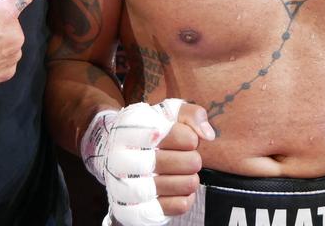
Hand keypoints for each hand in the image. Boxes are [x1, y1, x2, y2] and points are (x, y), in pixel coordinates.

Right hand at [86, 100, 213, 223]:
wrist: (119, 156)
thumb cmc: (151, 131)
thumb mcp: (168, 113)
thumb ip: (190, 114)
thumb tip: (207, 135)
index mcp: (126, 129)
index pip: (166, 134)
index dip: (188, 138)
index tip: (189, 140)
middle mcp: (117, 158)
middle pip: (170, 163)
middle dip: (191, 160)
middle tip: (192, 159)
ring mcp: (121, 187)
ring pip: (172, 187)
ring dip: (189, 181)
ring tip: (188, 175)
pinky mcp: (129, 211)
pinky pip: (169, 209)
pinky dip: (184, 199)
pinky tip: (180, 190)